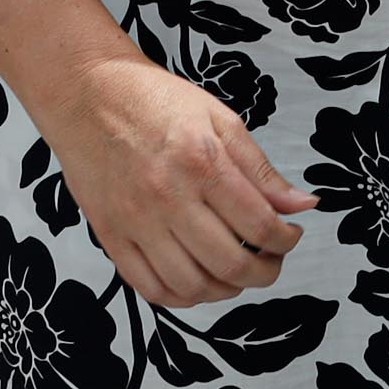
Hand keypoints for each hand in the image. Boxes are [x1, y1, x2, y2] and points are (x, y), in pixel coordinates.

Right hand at [25, 51, 316, 308]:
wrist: (85, 92)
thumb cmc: (153, 99)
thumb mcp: (218, 119)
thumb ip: (260, 168)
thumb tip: (303, 206)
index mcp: (201, 162)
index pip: (259, 225)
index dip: (286, 241)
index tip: (290, 236)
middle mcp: (167, 197)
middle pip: (230, 264)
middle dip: (265, 272)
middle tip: (270, 260)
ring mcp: (135, 221)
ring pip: (192, 286)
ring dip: (227, 289)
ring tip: (236, 272)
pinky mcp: (110, 235)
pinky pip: (150, 288)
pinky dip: (182, 297)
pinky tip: (198, 280)